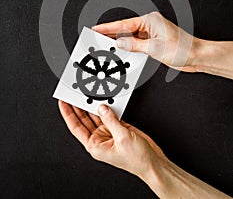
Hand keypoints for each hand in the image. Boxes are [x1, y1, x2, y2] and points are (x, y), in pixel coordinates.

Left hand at [58, 101, 230, 197]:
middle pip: (84, 119)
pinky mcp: (119, 127)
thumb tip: (102, 107)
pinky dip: (107, 106)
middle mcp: (99, 139)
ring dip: (92, 105)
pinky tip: (103, 98)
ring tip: (86, 92)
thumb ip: (111, 120)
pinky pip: (109, 114)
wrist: (153, 162)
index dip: (68, 114)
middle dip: (78, 106)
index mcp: (95, 146)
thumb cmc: (137, 159)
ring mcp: (109, 132)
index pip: (76, 127)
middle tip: (72, 93)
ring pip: (97, 114)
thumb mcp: (122, 138)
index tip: (63, 102)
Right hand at [93, 11, 232, 78]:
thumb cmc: (182, 48)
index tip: (96, 28)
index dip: (108, 27)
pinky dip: (128, 47)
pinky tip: (121, 51)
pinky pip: (136, 43)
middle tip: (96, 37)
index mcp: (149, 20)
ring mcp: (151, 33)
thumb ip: (134, 45)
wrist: (196, 56)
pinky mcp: (153, 42)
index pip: (124, 24)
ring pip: (130, 37)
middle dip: (111, 34)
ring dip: (119, 42)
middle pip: (125, 29)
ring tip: (106, 46)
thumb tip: (119, 42)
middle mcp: (150, 25)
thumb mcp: (154, 48)